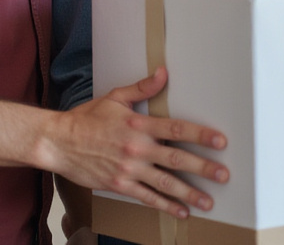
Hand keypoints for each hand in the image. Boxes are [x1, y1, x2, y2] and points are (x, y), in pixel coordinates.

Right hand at [44, 67, 228, 218]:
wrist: (58, 142)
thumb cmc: (87, 118)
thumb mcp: (115, 97)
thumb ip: (142, 88)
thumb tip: (164, 73)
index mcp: (139, 124)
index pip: (177, 130)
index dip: (201, 136)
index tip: (220, 142)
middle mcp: (137, 148)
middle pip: (177, 160)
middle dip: (203, 168)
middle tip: (224, 176)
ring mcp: (129, 169)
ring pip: (165, 183)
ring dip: (189, 193)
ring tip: (209, 201)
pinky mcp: (120, 184)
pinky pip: (147, 197)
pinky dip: (166, 205)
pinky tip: (182, 211)